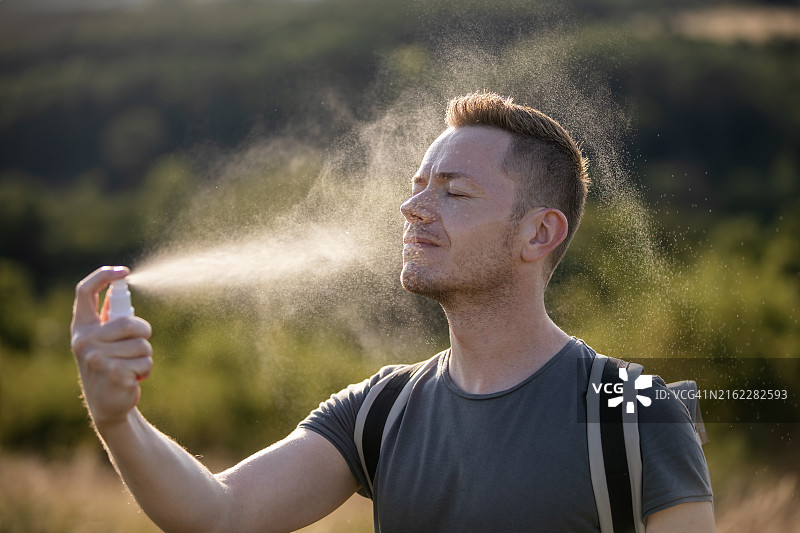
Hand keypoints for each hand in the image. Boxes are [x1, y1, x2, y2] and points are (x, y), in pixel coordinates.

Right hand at [70, 266, 152, 428]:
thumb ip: (107, 317)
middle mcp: (84, 341)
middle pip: (129, 323)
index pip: (85, 292)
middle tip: (139, 345)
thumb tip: (117, 287)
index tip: (124, 272)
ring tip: (130, 366)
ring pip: (142, 344)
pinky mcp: (112, 373)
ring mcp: (96, 358)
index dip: (104, 276)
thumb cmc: (108, 366)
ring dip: (144, 356)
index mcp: (82, 328)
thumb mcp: (101, 341)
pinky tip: (132, 379)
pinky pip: (145, 362)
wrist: (107, 405)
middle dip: (143, 333)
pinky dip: (145, 370)